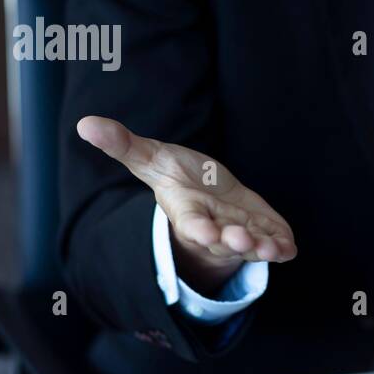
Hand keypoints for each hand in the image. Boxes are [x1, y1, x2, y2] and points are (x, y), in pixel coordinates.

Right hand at [76, 116, 295, 294]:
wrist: (207, 193)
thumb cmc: (178, 177)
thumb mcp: (151, 159)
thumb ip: (124, 146)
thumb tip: (84, 123)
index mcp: (188, 213)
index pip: (192, 224)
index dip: (199, 230)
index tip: (206, 232)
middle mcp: (215, 228)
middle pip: (224, 242)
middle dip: (234, 243)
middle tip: (243, 242)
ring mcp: (240, 232)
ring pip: (252, 247)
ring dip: (264, 249)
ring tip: (273, 249)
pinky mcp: (263, 229)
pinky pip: (275, 242)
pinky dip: (283, 245)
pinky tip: (290, 247)